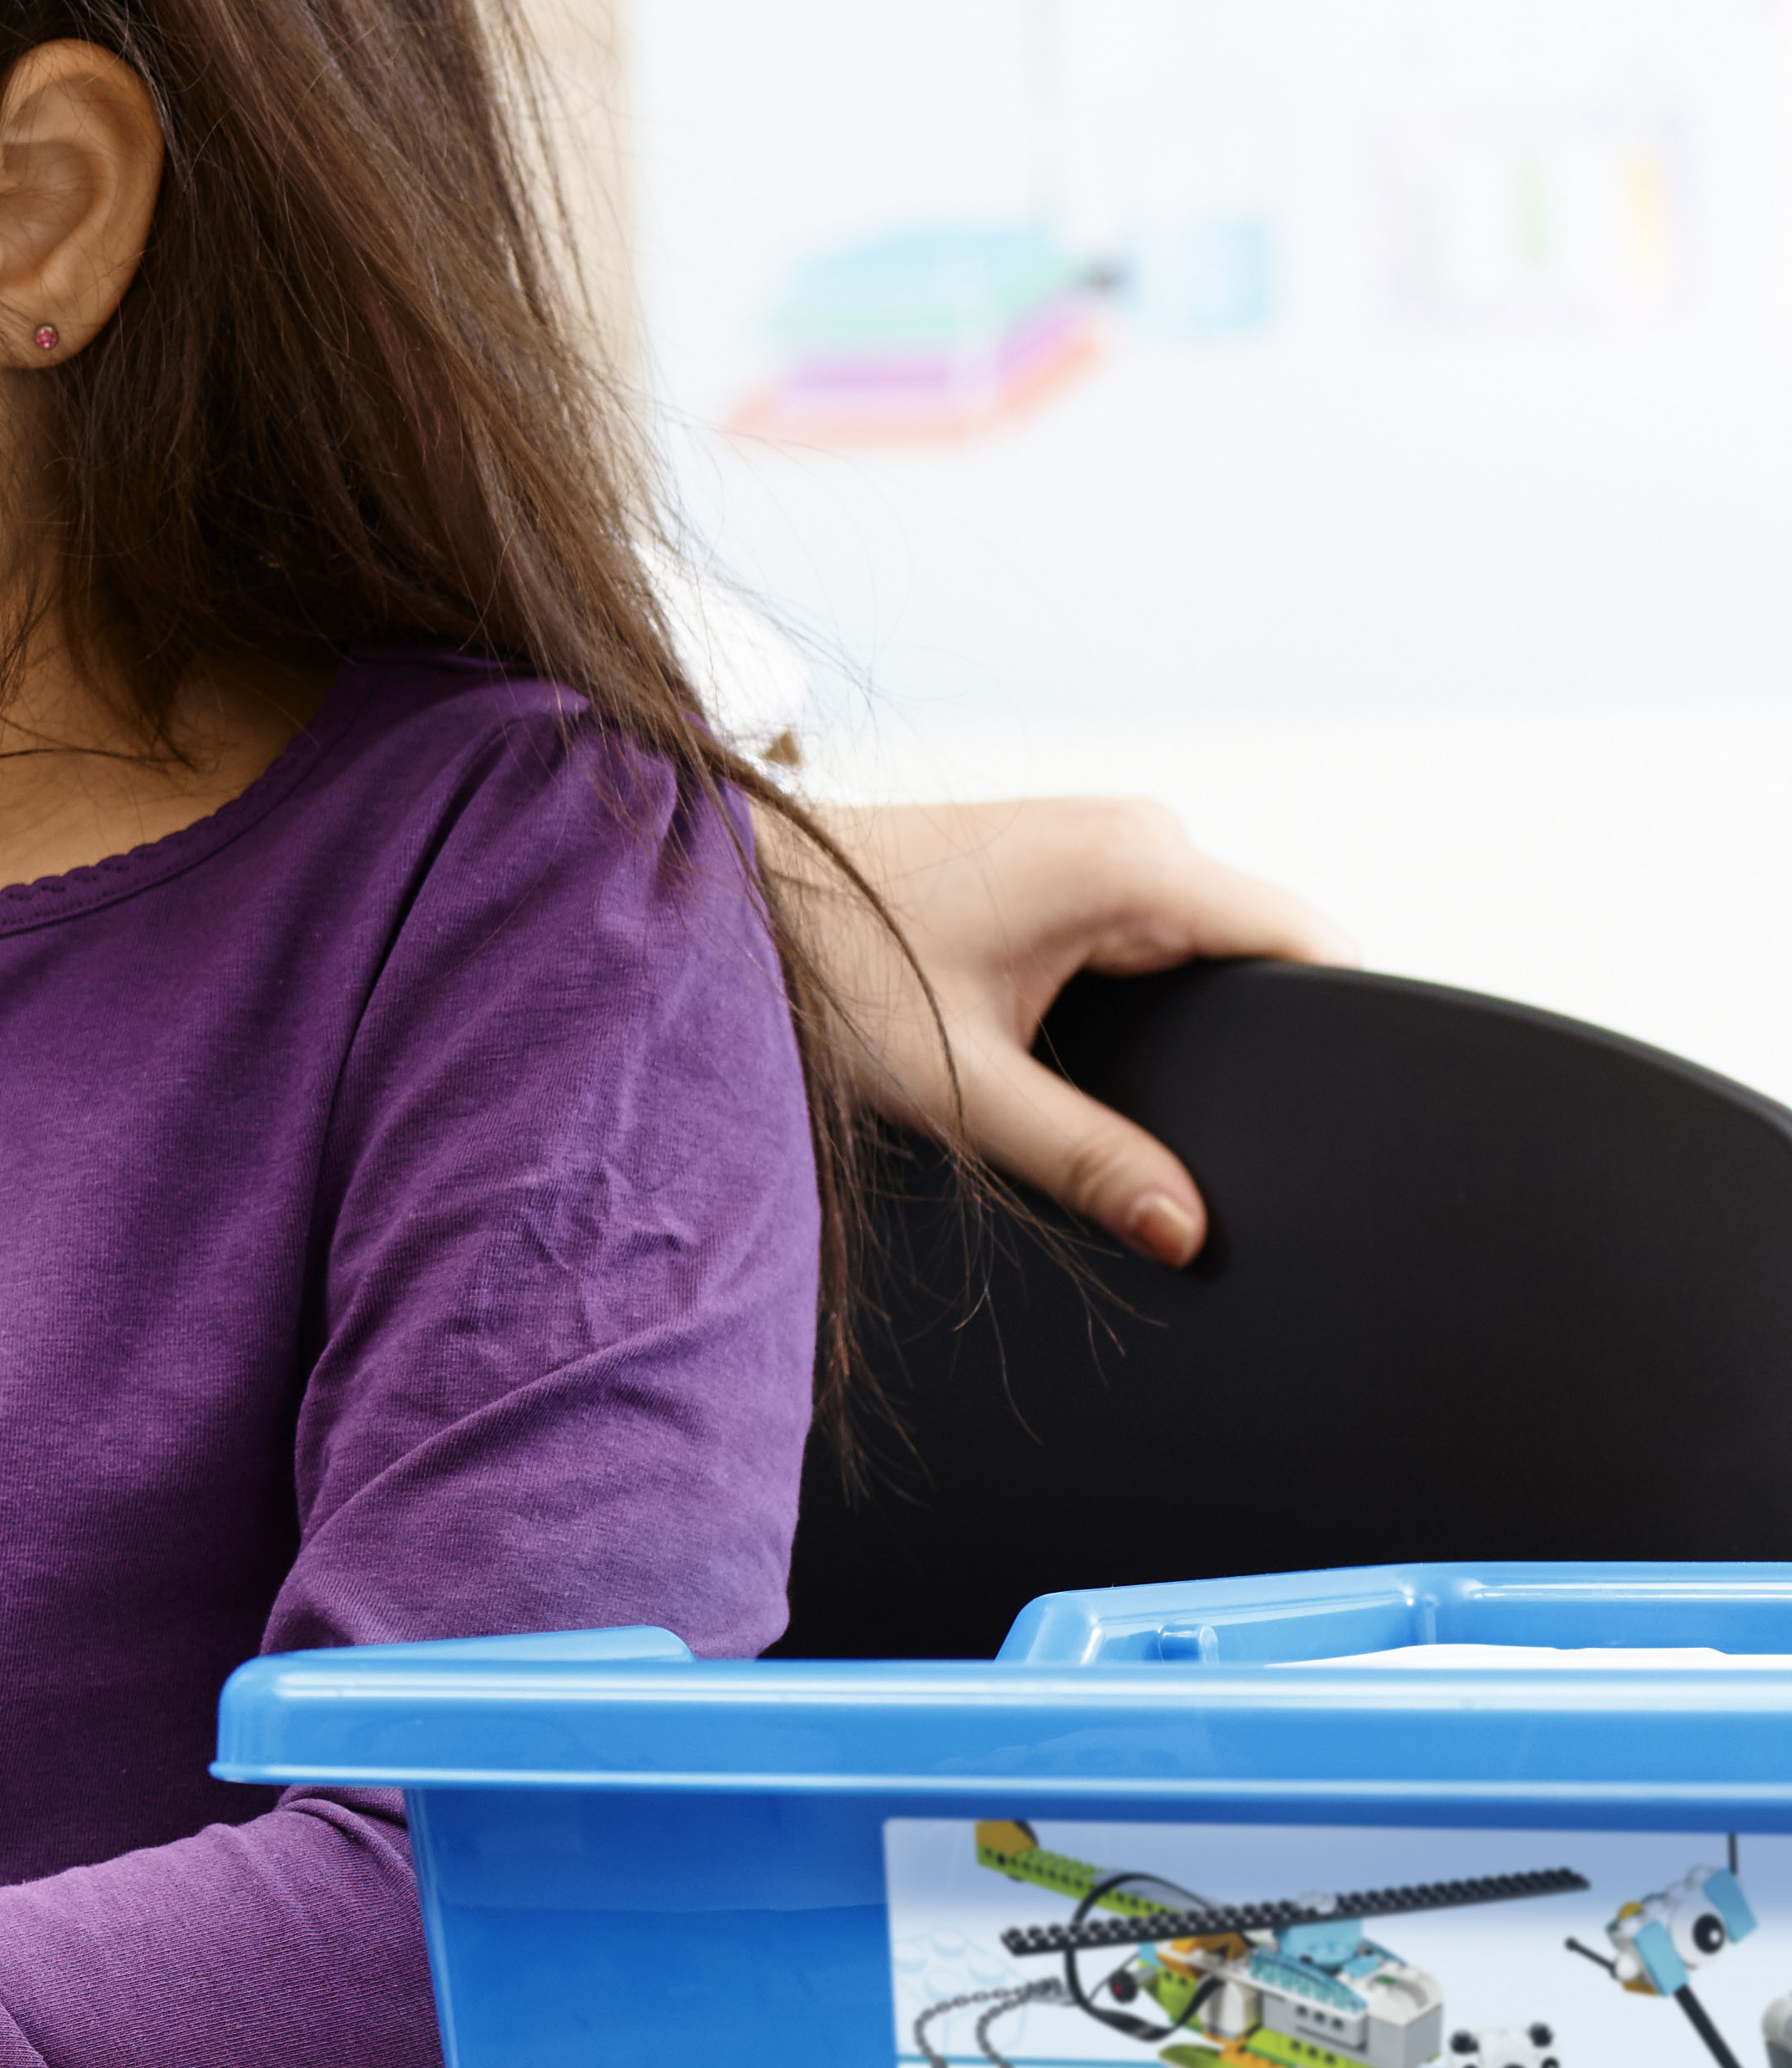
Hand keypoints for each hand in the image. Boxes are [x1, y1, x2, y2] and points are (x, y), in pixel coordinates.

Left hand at [783, 795, 1340, 1267]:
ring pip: (1213, 946)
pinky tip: (1110, 1055)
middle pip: (1268, 956)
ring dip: (1198, 1021)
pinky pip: (1160, 933)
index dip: (1336, 1035)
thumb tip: (1186, 1232)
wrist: (731, 887)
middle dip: (1259, 1046)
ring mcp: (1107, 840)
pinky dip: (1152, 995)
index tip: (1327, 1120)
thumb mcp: (960, 1083)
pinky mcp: (1071, 860)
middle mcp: (1141, 835)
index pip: (1311, 948)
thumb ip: (1083, 1158)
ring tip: (1145, 1096)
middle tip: (1215, 1139)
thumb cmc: (824, 961)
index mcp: (1137, 864)